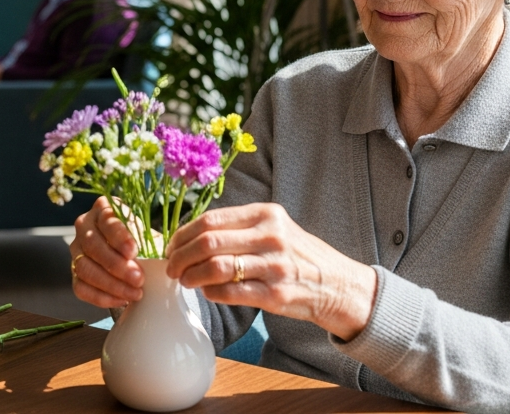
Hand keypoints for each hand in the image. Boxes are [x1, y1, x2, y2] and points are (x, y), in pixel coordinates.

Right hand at [69, 196, 145, 307]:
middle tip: (139, 278)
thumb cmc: (144, 242)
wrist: (136, 257)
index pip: (107, 220)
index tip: (134, 251)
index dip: (119, 236)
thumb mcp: (149, 236)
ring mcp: (76, 250)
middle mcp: (85, 226)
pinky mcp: (74, 272)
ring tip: (135, 293)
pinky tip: (122, 300)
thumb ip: (151, 242)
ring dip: (111, 284)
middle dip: (116, 265)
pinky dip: (101, 297)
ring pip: (84, 268)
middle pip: (92, 245)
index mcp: (103, 209)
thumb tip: (159, 261)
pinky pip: (81, 287)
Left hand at [164, 203, 377, 340]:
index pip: (210, 220)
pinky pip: (230, 293)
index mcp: (266, 214)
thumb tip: (192, 235)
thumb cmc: (298, 255)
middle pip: (207, 243)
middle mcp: (270, 236)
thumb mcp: (276, 227)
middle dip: (180, 257)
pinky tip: (207, 292)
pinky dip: (211, 293)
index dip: (183, 235)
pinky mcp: (275, 295)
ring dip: (191, 276)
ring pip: (215, 268)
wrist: (338, 285)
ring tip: (185, 281)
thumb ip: (240, 226)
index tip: (172, 246)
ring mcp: (274, 266)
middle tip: (171, 268)